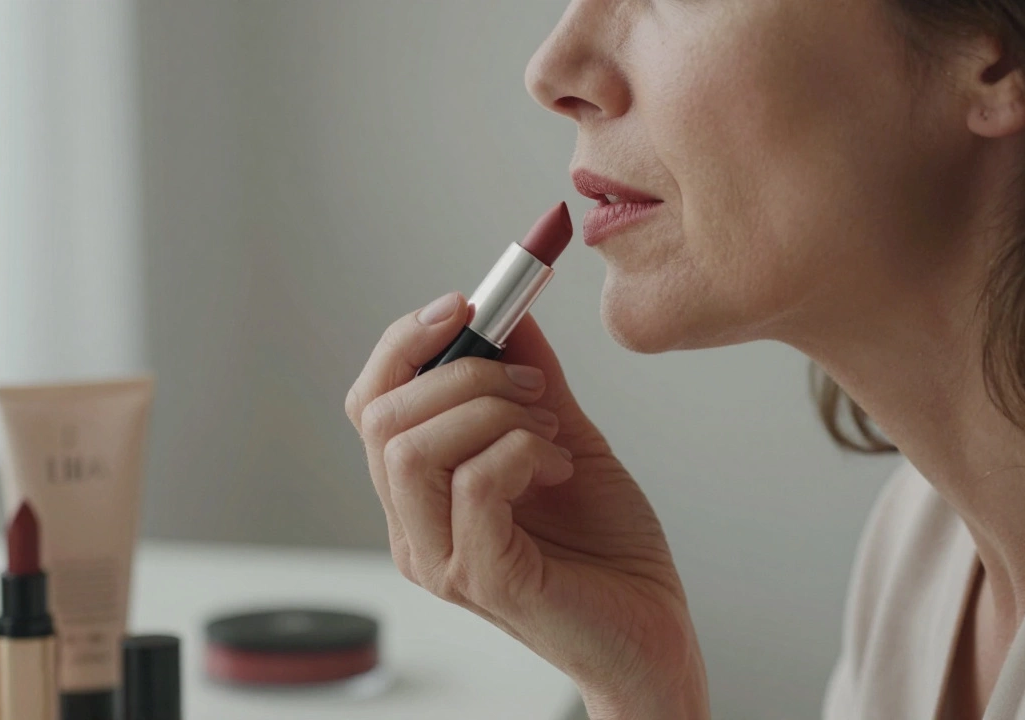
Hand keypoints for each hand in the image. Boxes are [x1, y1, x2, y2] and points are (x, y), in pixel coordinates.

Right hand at [345, 292, 709, 719]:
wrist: (653, 632)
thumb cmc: (607, 549)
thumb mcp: (564, 438)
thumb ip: (531, 379)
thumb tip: (509, 308)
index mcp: (418, 493)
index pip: (371, 404)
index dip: (406, 344)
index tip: (465, 305)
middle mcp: (413, 527)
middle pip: (380, 418)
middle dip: (460, 371)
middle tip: (530, 380)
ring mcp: (440, 558)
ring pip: (411, 449)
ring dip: (489, 411)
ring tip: (548, 426)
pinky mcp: (482, 578)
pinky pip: (474, 483)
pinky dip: (522, 449)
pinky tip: (558, 463)